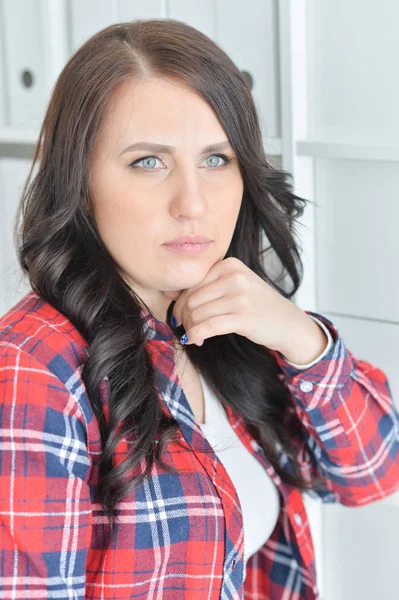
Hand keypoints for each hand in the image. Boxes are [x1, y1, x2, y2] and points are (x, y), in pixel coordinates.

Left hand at [161, 257, 327, 363]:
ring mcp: (239, 296)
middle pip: (191, 298)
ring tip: (195, 335)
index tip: (181, 316)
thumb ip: (204, 286)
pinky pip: (207, 327)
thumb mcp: (234, 287)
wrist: (288, 323)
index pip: (192, 283)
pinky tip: (196, 340)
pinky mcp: (242, 317)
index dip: (180, 302)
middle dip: (184, 317)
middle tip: (187, 329)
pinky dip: (196, 335)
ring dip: (191, 328)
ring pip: (196, 313)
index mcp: (229, 265)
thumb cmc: (256, 306)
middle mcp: (234, 276)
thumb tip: (167, 293)